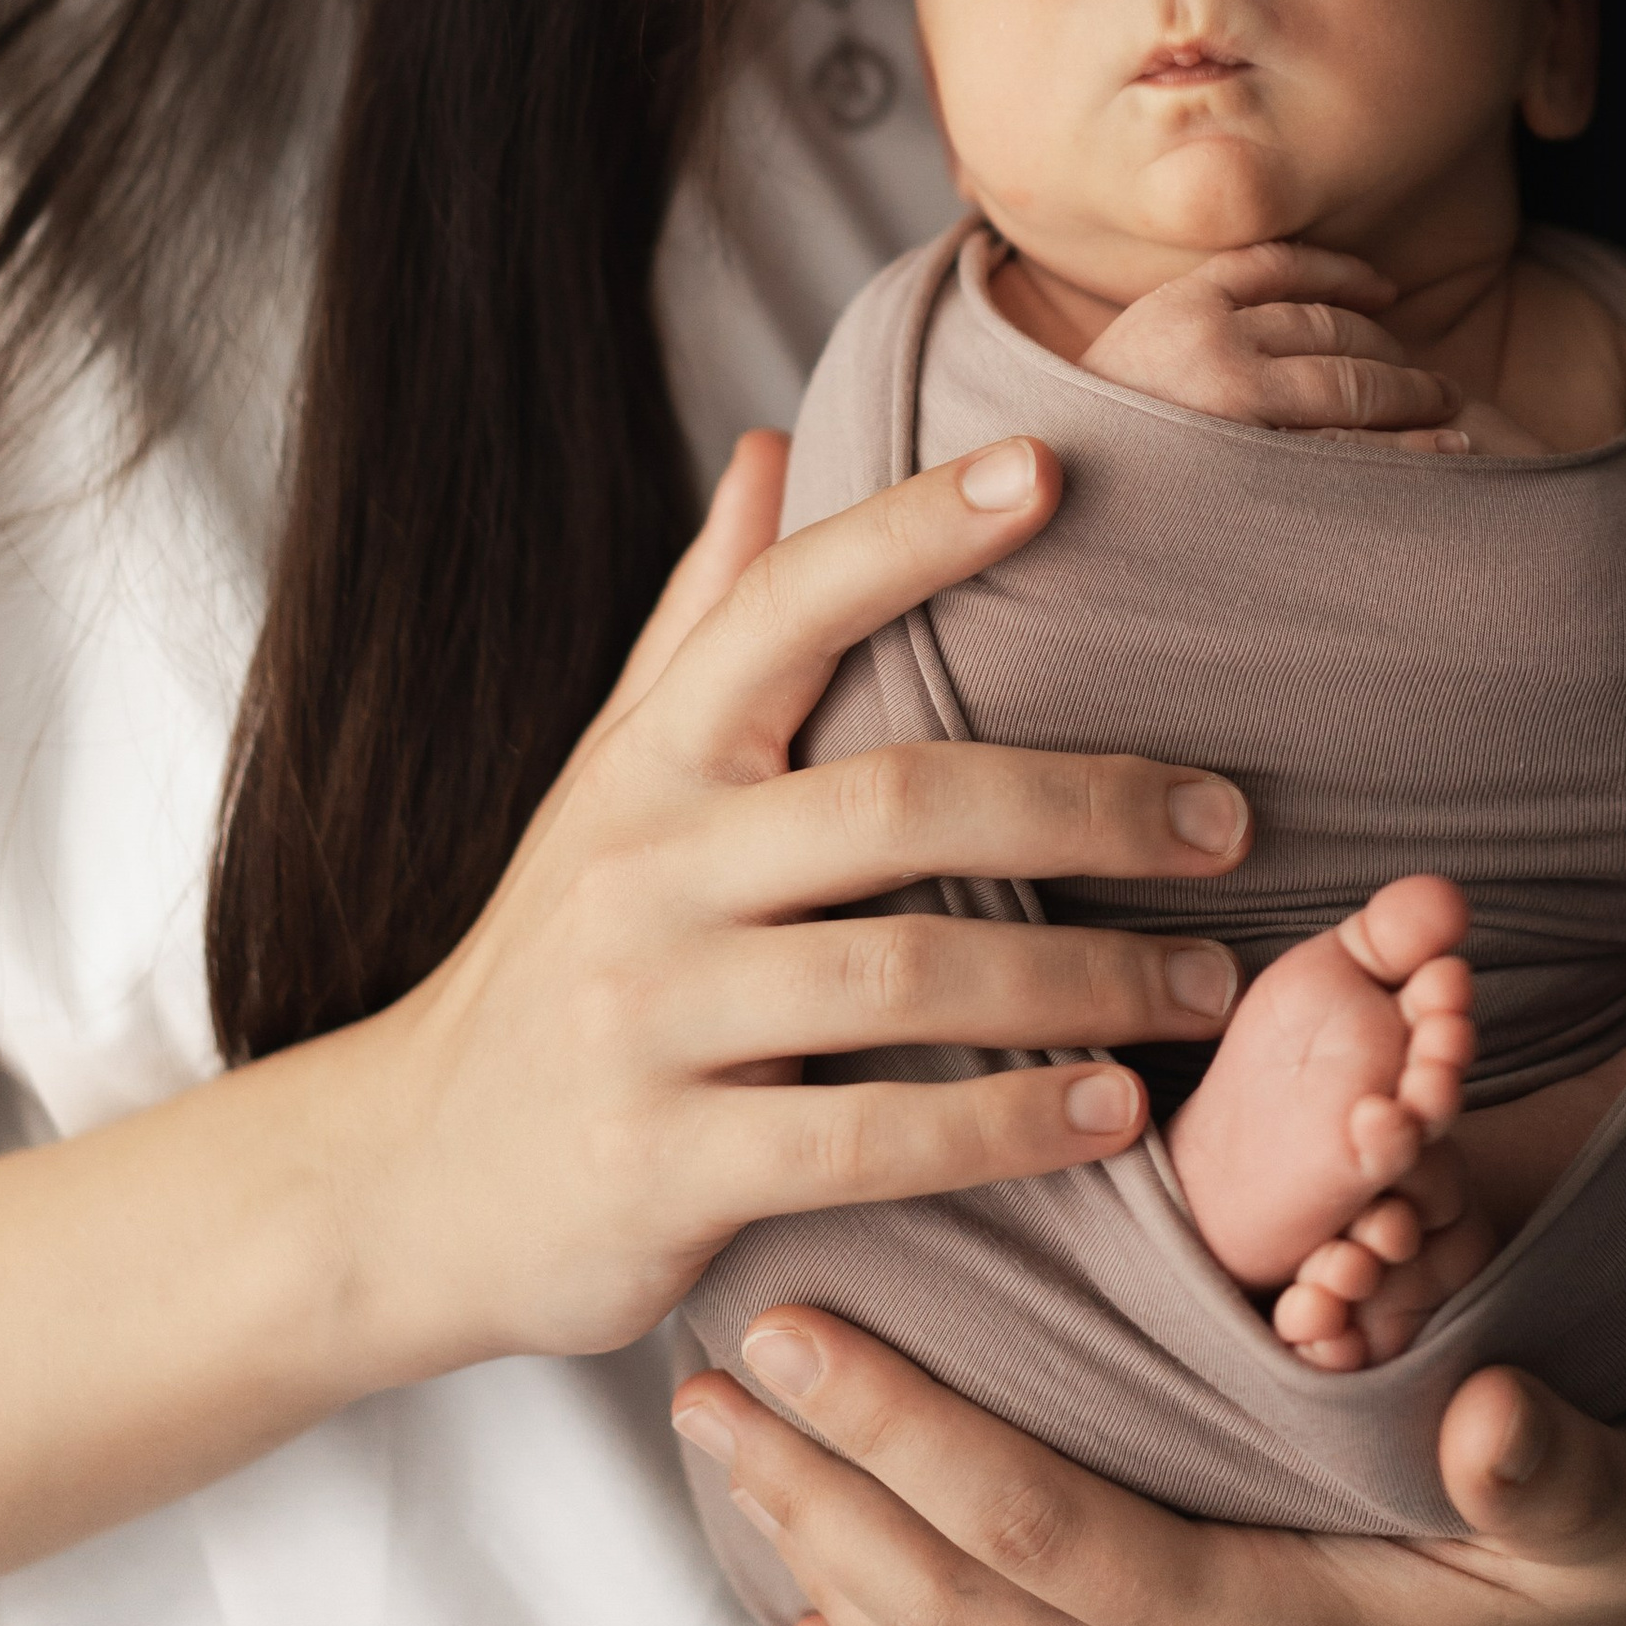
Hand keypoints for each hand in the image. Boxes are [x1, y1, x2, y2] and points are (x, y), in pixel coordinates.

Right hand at [333, 430, 1253, 1378]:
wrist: (400, 1181)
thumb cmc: (557, 952)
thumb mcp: (613, 775)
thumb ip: (704, 617)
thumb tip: (776, 444)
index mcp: (655, 755)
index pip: (788, 605)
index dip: (915, 530)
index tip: (1052, 471)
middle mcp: (647, 865)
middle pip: (899, 801)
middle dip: (1085, 805)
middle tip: (1225, 819)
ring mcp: (649, 1018)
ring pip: (903, 977)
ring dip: (1082, 981)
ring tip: (1204, 984)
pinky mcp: (661, 1167)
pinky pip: (868, 1142)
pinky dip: (1006, 1127)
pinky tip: (1110, 1115)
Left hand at [674, 1311, 1625, 1625]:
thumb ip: (1556, 1467)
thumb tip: (1494, 1417)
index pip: (1034, 1527)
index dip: (902, 1433)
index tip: (794, 1332)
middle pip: (950, 1609)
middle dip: (814, 1489)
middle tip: (707, 1372)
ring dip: (822, 1565)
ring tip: (726, 1455)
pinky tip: (824, 1609)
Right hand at [1079, 243, 1466, 443]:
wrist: (1048, 530)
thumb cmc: (1094, 463)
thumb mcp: (1124, 372)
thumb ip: (1187, 339)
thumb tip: (1273, 330)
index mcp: (1173, 310)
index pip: (1278, 267)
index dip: (1342, 273)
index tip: (1387, 291)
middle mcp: (1207, 348)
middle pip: (1327, 329)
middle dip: (1388, 350)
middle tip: (1429, 378)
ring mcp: (1235, 413)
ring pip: (1350, 381)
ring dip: (1410, 392)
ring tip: (1446, 410)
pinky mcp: (1259, 480)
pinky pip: (1355, 451)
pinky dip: (1408, 446)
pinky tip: (1442, 449)